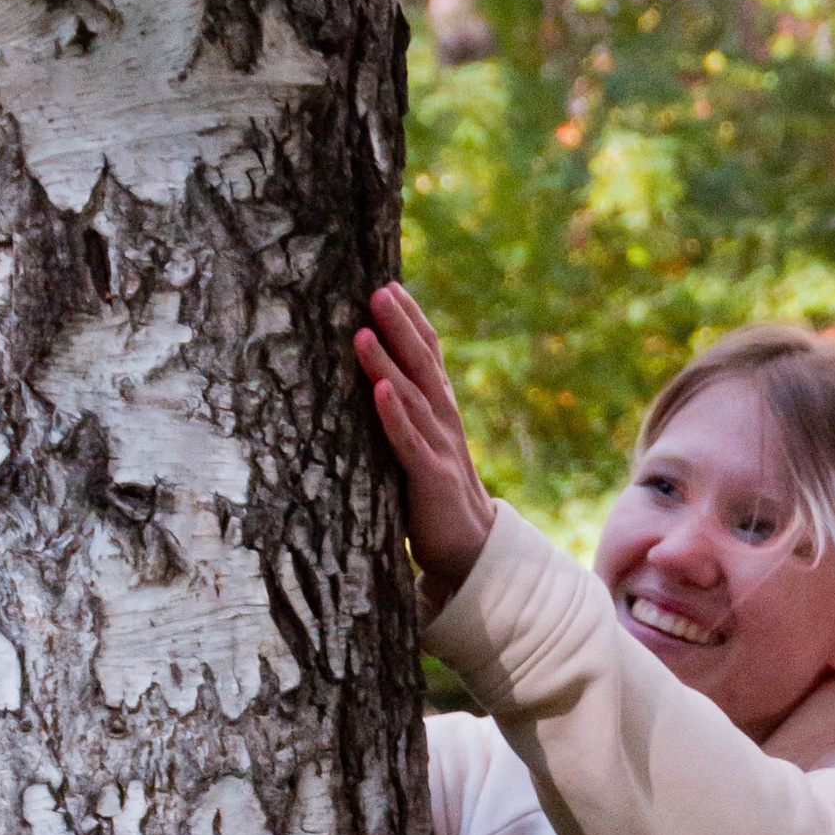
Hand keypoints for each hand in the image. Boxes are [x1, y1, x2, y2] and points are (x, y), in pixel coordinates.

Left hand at [354, 282, 496, 616]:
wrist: (471, 551)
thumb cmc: (436, 500)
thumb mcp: (422, 447)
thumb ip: (405, 417)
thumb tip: (375, 383)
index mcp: (440, 411)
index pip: (428, 354)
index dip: (411, 319)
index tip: (388, 283)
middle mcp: (443, 420)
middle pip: (422, 363)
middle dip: (400, 325)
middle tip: (377, 288)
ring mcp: (438, 447)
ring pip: (410, 396)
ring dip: (385, 361)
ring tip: (362, 330)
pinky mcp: (429, 478)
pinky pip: (407, 441)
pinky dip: (393, 414)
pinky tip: (378, 389)